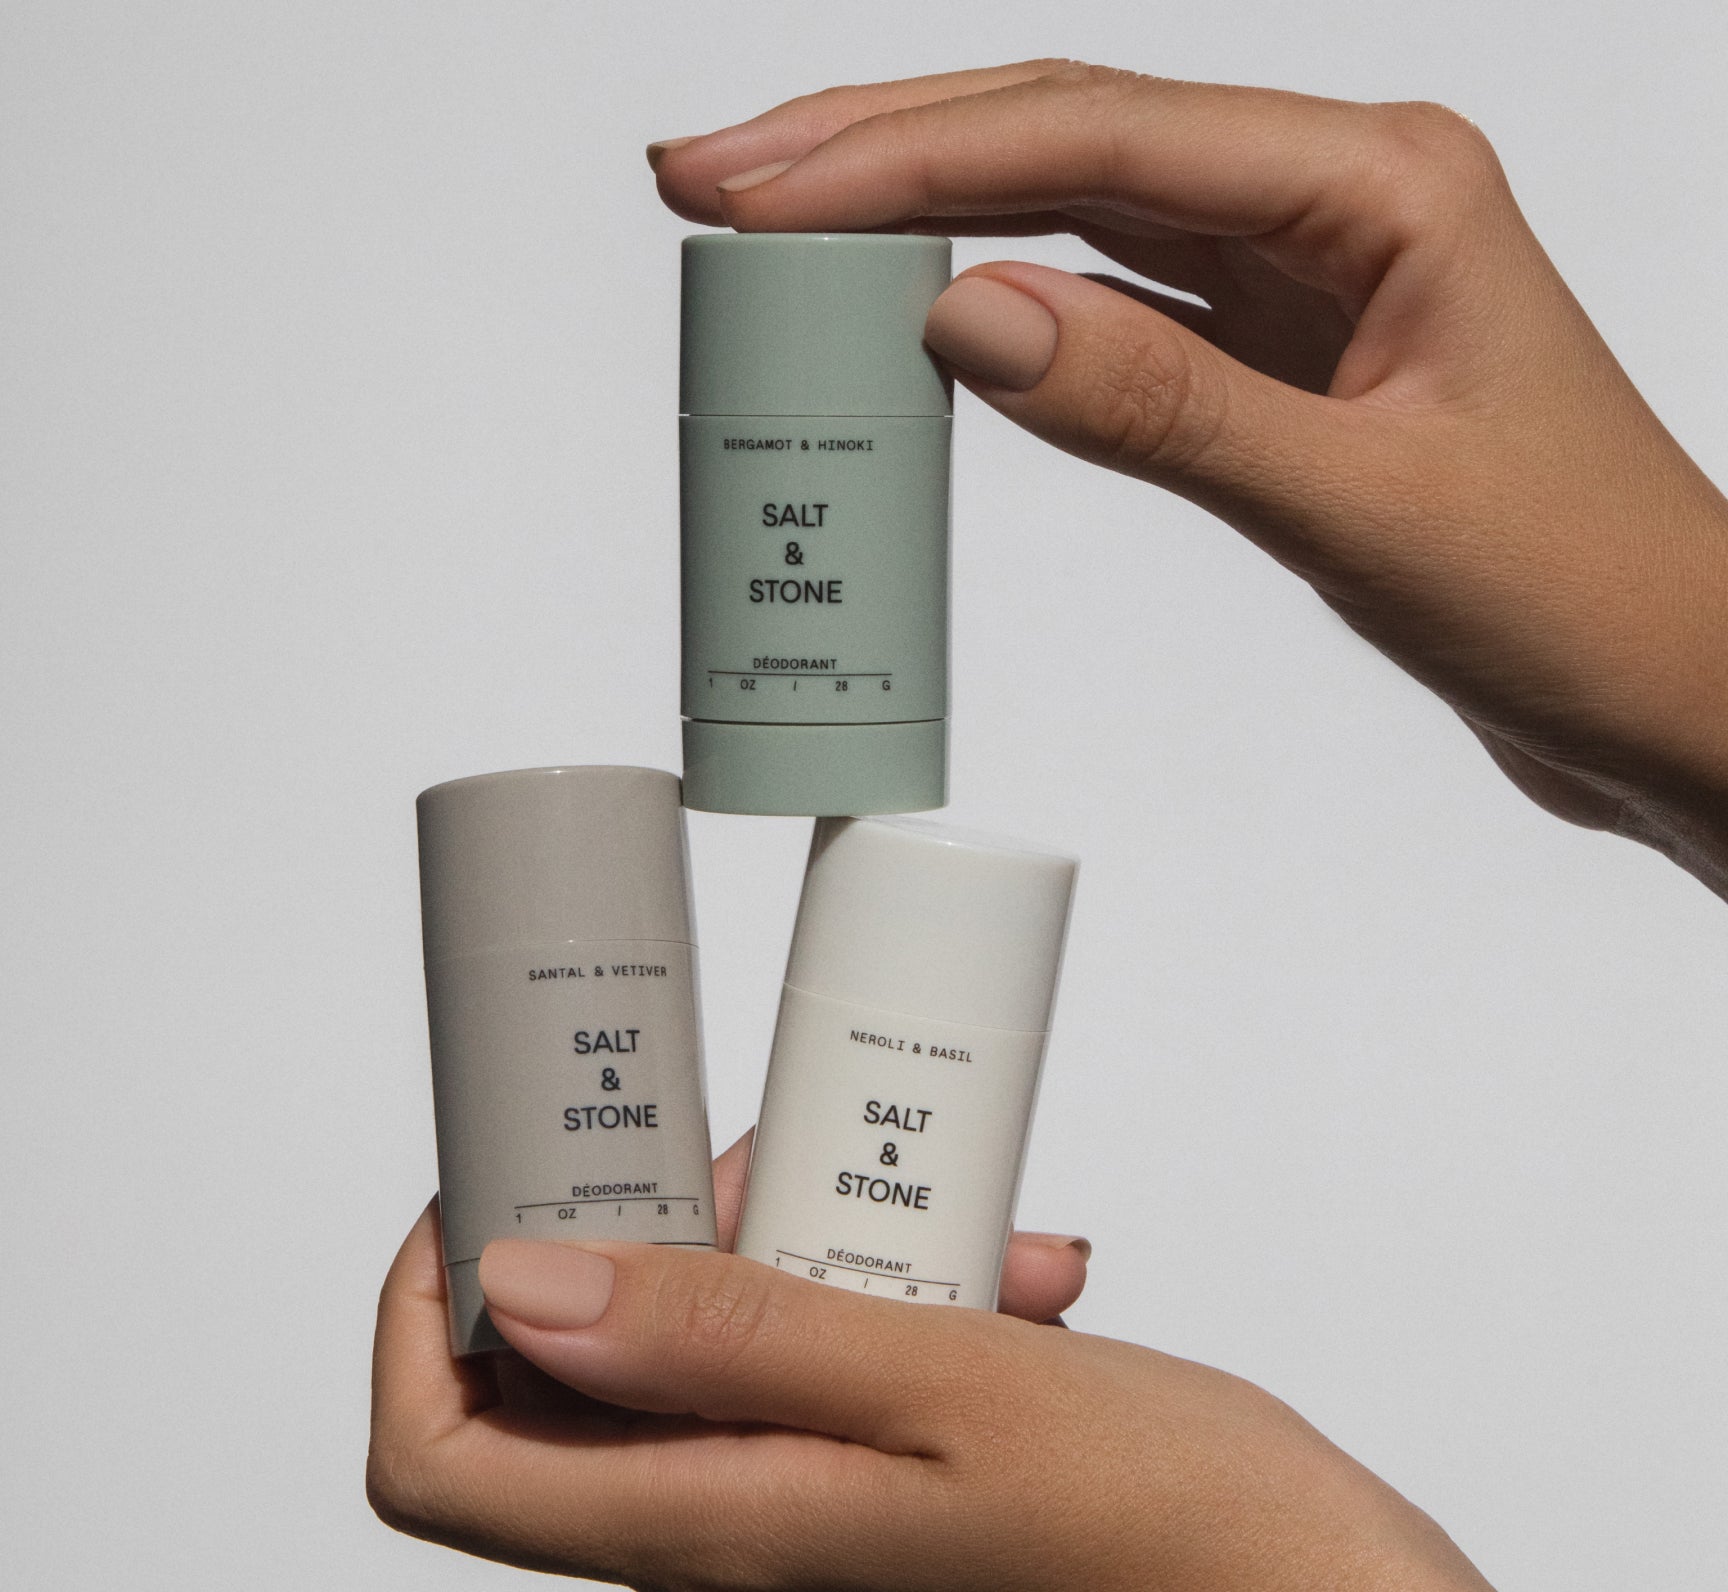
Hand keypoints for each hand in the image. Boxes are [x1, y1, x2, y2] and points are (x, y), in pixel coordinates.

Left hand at [367, 1129, 1088, 1572]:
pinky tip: (990, 1265)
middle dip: (639, 1228)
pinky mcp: (848, 1453)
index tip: (503, 1188)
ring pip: (697, 1330)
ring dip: (786, 1236)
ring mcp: (786, 1489)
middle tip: (747, 1157)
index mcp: (709, 1526)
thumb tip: (523, 1287)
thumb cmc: (1152, 1514)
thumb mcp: (942, 1384)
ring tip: (934, 1222)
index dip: (425, 1319)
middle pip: (565, 1369)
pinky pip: (798, 1337)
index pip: (442, 1459)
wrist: (1292, 1577)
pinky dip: (869, 1273)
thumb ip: (726, 1339)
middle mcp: (724, 1520)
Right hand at [651, 62, 1727, 893]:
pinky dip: (1001, 302)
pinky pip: (1110, 302)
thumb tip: (964, 318)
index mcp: (1384, 187)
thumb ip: (1162, 407)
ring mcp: (1301, 275)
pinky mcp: (1276, 357)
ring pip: (1075, 207)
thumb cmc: (1582, 595)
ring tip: (774, 219)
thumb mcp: (1360, 507)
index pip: (1100, 136)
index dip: (907, 152)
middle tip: (712, 170)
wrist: (1669, 690)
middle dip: (877, 147)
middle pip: (1067, 134)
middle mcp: (1336, 200)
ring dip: (922, 210)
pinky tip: (912, 301)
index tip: (761, 180)